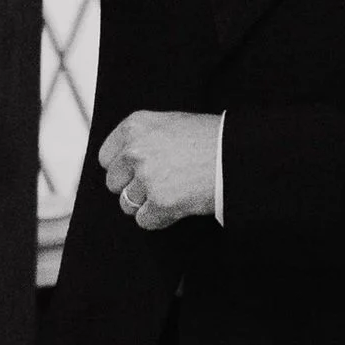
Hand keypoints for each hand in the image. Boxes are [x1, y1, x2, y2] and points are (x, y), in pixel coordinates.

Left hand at [97, 110, 219, 229]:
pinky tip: (178, 206)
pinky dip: (161, 219)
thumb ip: (145, 139)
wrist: (238, 155)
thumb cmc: (213, 139)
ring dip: (147, 205)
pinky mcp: (160, 202)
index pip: (107, 157)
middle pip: (114, 183)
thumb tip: (125, 162)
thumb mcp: (172, 124)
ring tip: (172, 194)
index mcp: (135, 126)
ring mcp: (146, 177)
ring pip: (127, 205)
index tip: (137, 173)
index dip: (123, 169)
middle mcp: (135, 150)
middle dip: (134, 188)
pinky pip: (145, 220)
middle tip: (159, 185)